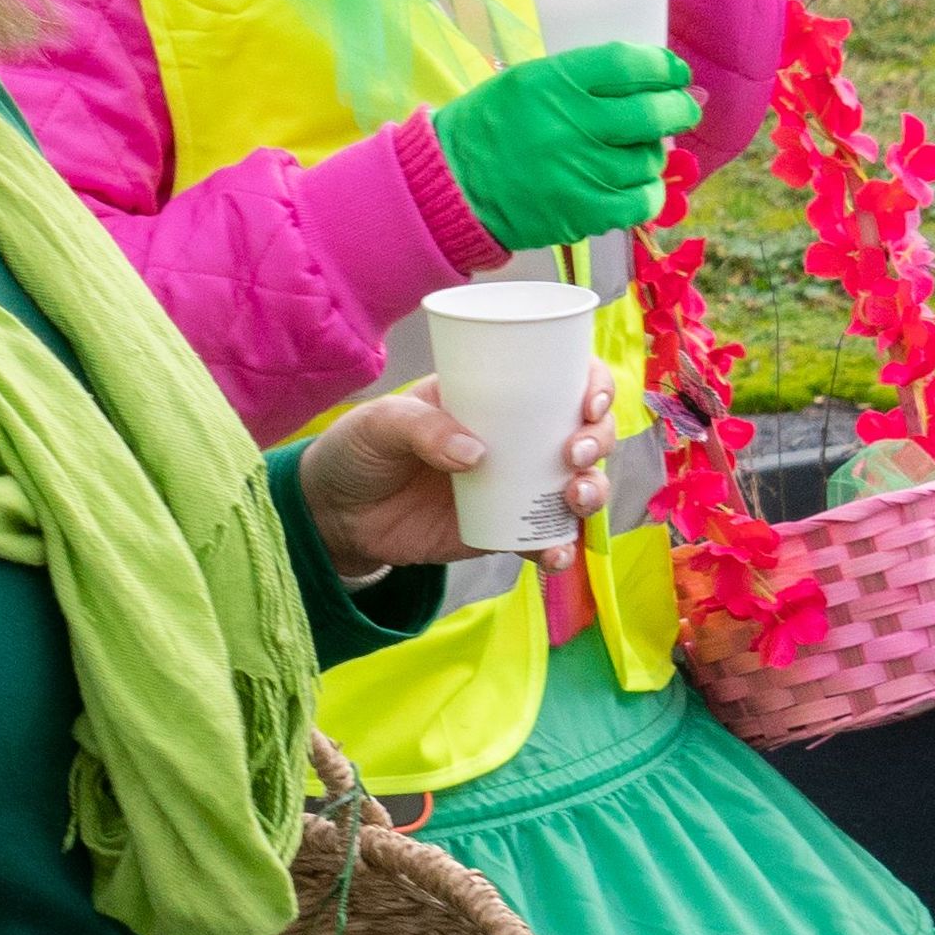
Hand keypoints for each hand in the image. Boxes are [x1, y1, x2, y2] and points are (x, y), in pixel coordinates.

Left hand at [299, 364, 616, 576]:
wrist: (336, 515)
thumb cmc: (358, 450)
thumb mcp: (380, 423)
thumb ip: (420, 429)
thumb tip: (474, 454)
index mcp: (493, 396)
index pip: (561, 380)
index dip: (593, 385)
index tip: (588, 404)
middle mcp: (515, 438)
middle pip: (585, 433)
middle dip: (598, 441)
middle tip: (574, 456)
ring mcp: (513, 486)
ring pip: (578, 486)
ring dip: (593, 492)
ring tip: (574, 499)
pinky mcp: (501, 531)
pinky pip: (544, 540)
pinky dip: (559, 548)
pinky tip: (554, 554)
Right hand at [432, 47, 699, 252]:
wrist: (451, 185)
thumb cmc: (492, 126)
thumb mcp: (530, 82)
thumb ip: (590, 79)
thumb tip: (665, 79)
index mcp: (554, 81)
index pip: (631, 64)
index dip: (664, 68)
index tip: (675, 73)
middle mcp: (572, 123)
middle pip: (653, 112)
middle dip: (679, 108)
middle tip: (681, 110)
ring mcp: (580, 171)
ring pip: (650, 159)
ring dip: (652, 153)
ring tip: (634, 152)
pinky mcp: (583, 212)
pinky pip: (643, 201)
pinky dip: (649, 192)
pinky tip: (634, 185)